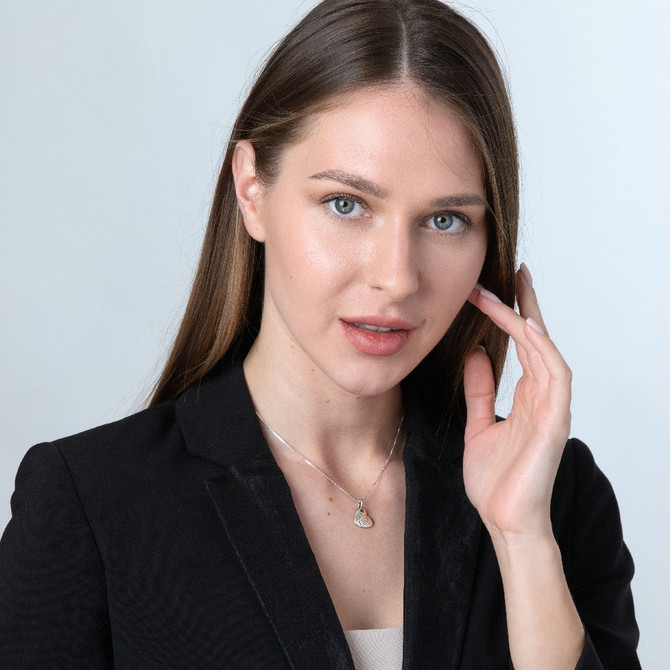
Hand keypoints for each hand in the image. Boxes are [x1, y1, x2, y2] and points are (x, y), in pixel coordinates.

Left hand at [463, 265, 571, 541]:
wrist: (503, 522)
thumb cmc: (495, 480)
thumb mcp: (478, 423)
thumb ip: (479, 389)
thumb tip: (475, 352)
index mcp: (527, 397)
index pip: (523, 345)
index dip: (512, 314)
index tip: (496, 287)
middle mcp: (543, 397)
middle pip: (537, 340)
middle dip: (524, 305)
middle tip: (510, 272)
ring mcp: (552, 408)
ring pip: (547, 351)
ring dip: (530, 319)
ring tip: (512, 289)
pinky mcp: (555, 423)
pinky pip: (554, 378)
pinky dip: (543, 351)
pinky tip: (527, 327)